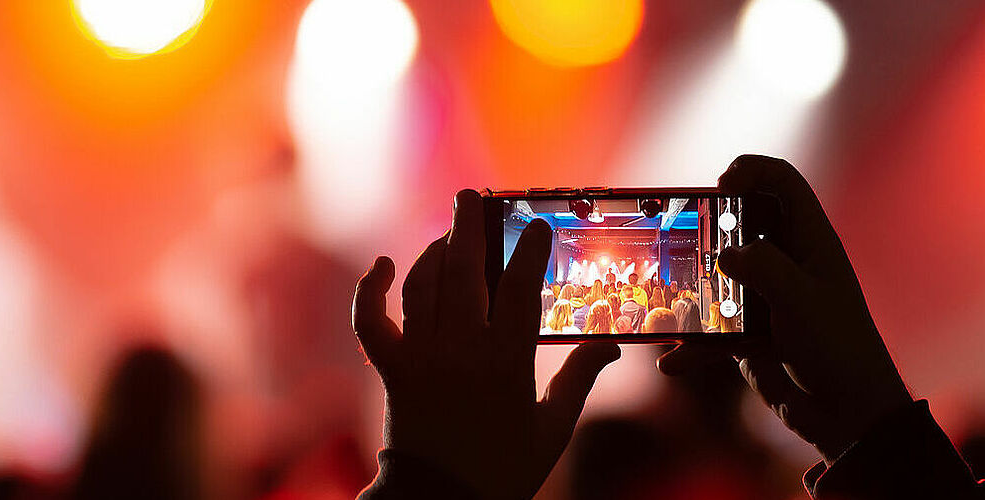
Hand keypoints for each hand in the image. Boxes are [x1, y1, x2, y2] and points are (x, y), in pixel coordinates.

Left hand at [354, 190, 621, 498]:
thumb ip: (580, 380)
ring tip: (450, 229)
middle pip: (465, 271)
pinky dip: (371, 290)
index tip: (538, 225)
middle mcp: (461, 349)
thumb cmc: (503, 470)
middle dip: (470, 227)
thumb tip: (613, 346)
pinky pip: (372, 321)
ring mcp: (422, 356)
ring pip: (424, 285)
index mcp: (507, 362)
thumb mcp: (552, 429)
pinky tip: (383, 265)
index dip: (531, 250)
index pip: (521, 289)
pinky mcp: (392, 369)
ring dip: (434, 250)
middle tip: (473, 196)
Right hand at [659, 155, 911, 463]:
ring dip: (691, 290)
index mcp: (810, 242)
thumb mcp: (801, 300)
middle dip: (707, 228)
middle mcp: (786, 264)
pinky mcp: (750, 337)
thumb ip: (763, 268)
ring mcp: (766, 300)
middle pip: (739, 225)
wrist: (850, 417)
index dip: (751, 171)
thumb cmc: (839, 350)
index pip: (782, 183)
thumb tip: (725, 253)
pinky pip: (711, 333)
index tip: (721, 186)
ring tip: (665, 301)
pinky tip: (672, 362)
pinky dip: (692, 347)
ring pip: (718, 279)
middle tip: (680, 237)